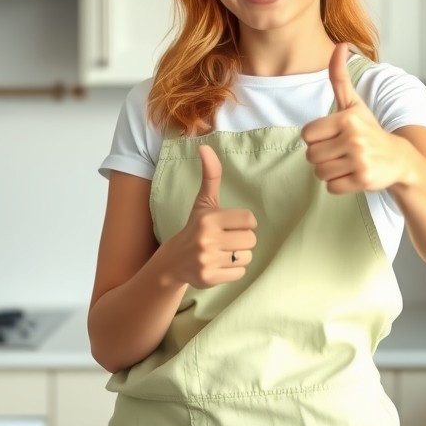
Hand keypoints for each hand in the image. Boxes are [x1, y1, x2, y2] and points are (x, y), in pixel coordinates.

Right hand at [170, 144, 256, 287]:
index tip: (232, 225)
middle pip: (251, 240)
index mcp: (209, 218)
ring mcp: (207, 260)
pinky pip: (239, 273)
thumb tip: (204, 146)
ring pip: (246, 257)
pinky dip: (233, 271)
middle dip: (242, 241)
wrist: (174, 261)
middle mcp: (206, 239)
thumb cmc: (195, 227)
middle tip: (227, 241)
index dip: (245, 223)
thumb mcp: (203, 202)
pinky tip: (219, 265)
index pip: (249, 220)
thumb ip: (210, 175)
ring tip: (223, 253)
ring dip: (239, 256)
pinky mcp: (209, 278)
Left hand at [302, 43, 407, 193]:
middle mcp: (354, 138)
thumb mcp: (354, 103)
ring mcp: (359, 160)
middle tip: (340, 152)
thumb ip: (340, 77)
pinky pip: (331, 187)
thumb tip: (340, 45)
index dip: (316, 138)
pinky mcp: (363, 180)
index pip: (307, 135)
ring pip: (319, 173)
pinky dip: (338, 184)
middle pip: (311, 155)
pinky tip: (352, 175)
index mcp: (347, 118)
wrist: (398, 159)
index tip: (333, 136)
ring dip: (329, 171)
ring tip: (346, 162)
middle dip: (322, 156)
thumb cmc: (369, 130)